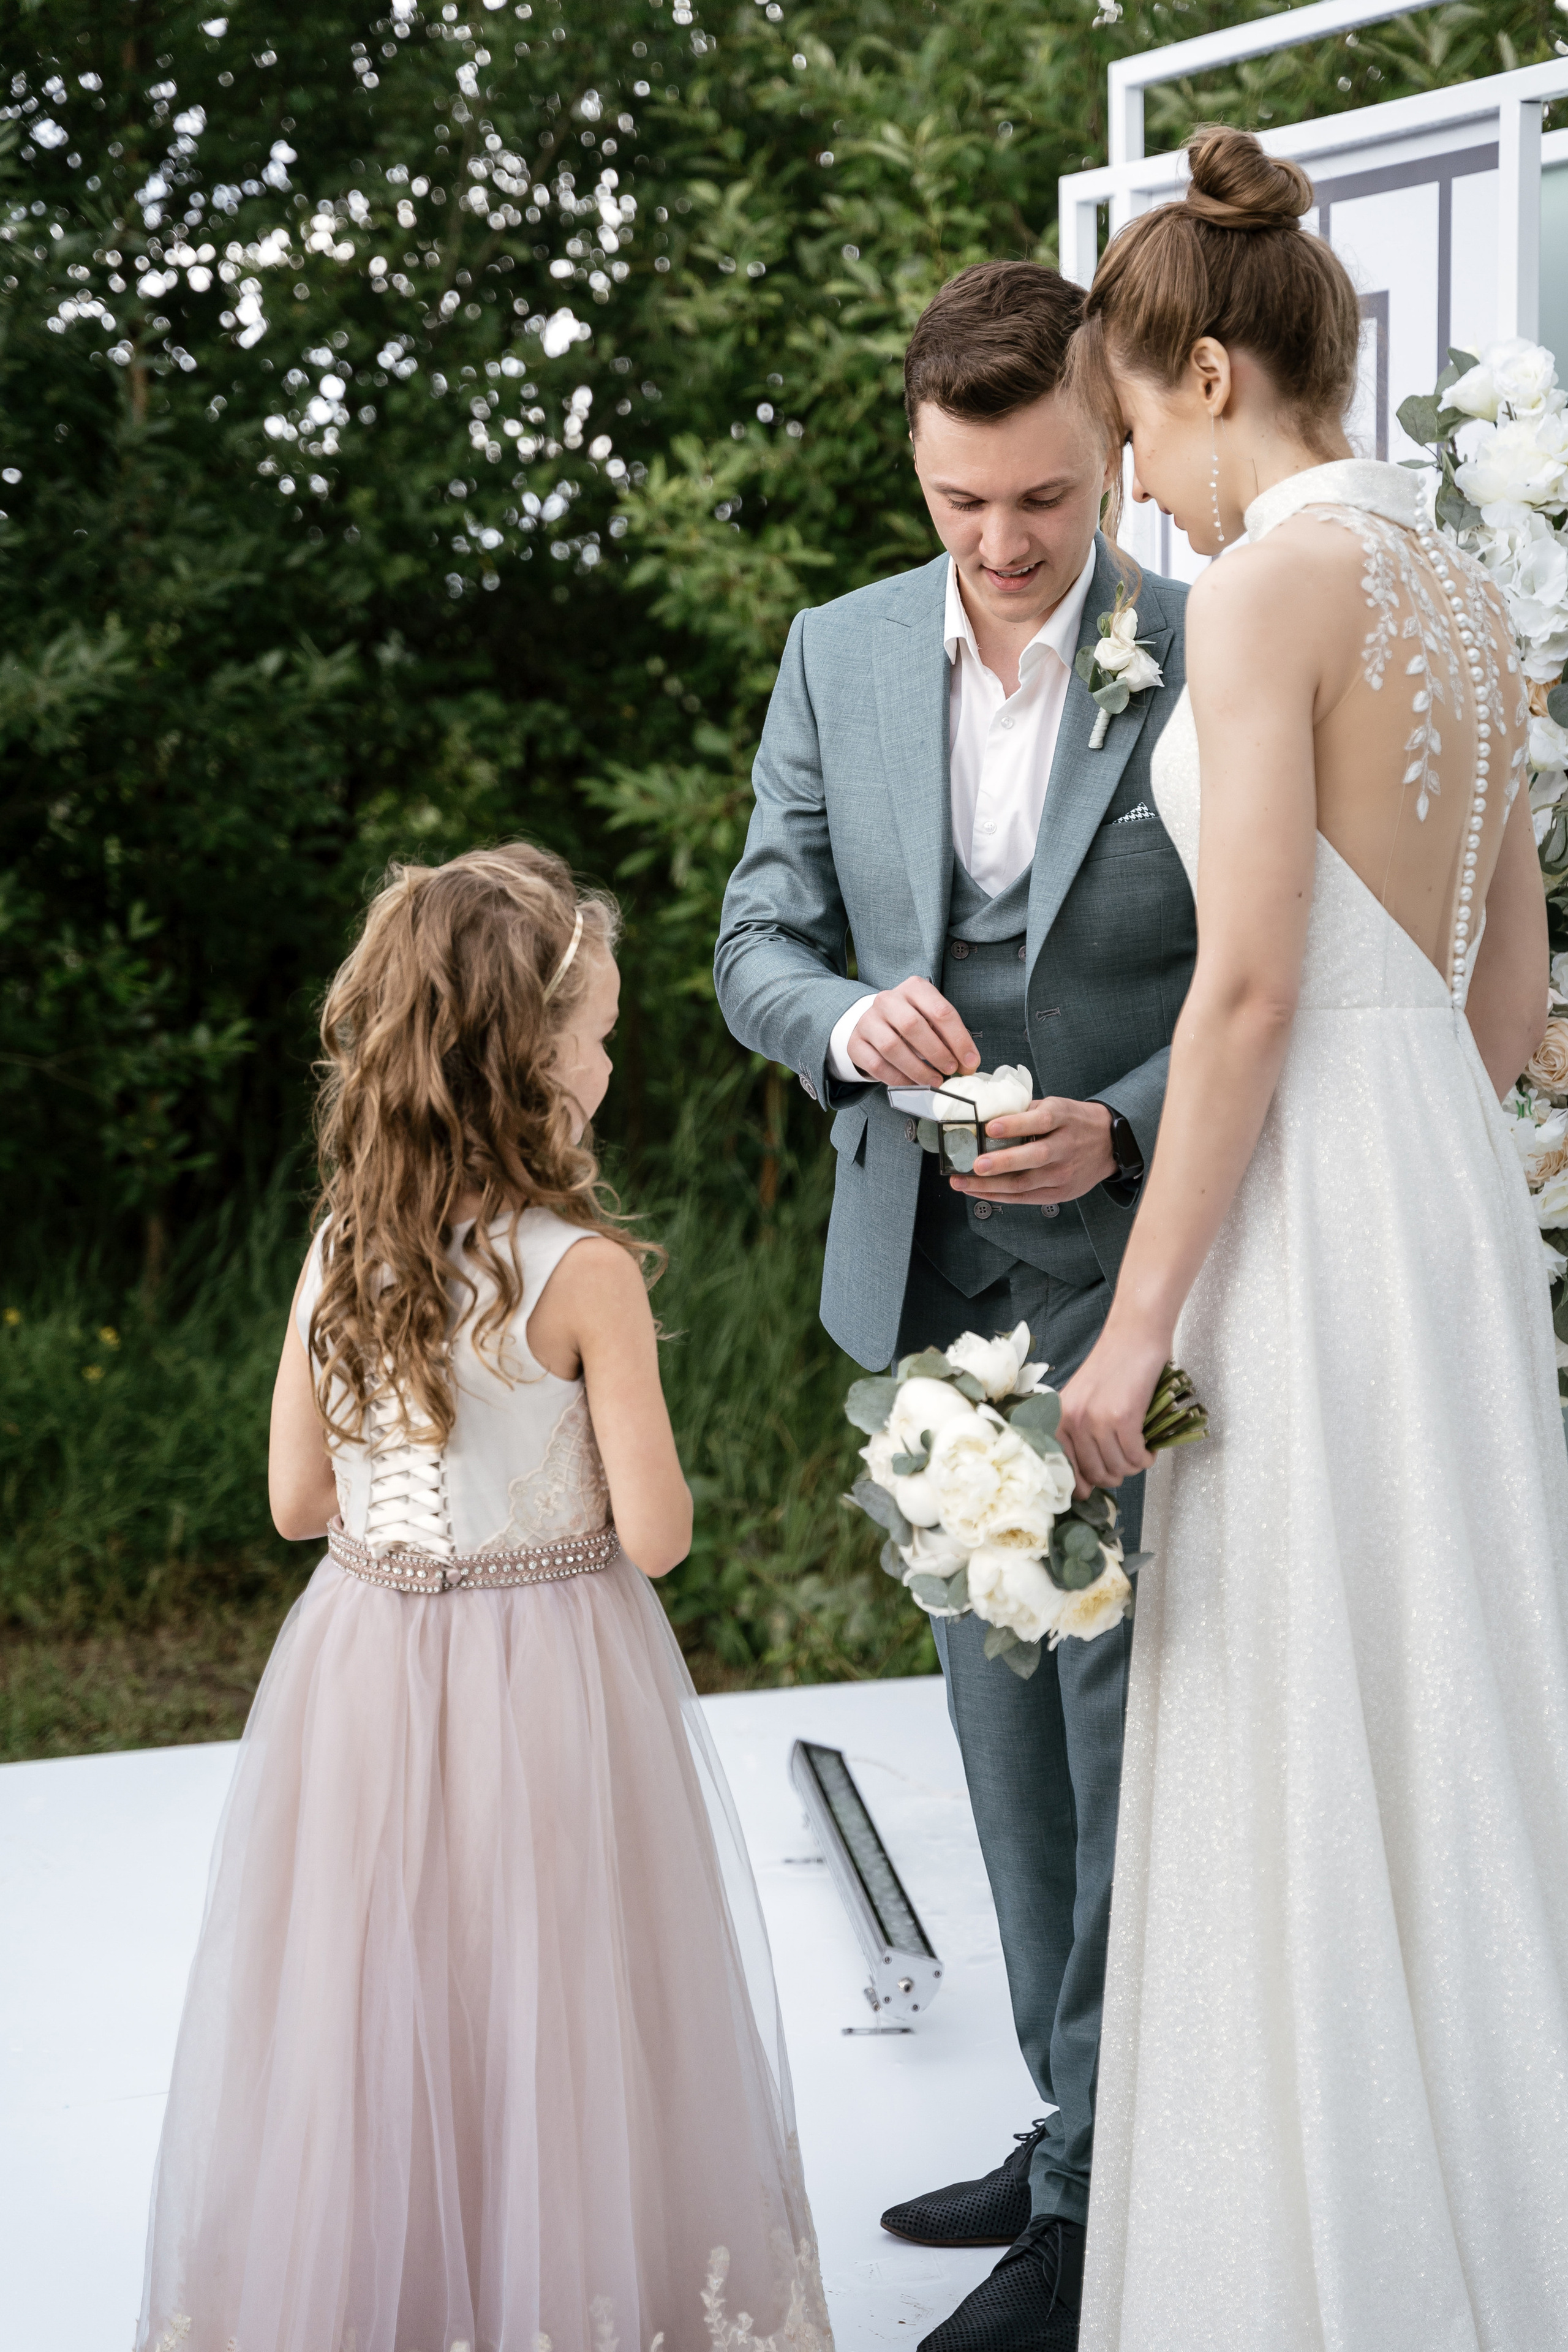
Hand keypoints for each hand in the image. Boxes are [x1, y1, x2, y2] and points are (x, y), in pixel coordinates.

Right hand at [847, 978, 979, 1087]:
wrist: (875, 1023)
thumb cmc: (911, 1021)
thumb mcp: (932, 1020)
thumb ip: (949, 1038)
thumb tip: (968, 1064)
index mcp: (914, 988)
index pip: (940, 1011)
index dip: (959, 1040)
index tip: (970, 1062)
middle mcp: (888, 1000)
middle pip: (912, 1026)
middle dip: (937, 1052)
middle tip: (950, 1070)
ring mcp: (868, 1020)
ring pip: (892, 1047)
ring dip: (917, 1069)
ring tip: (934, 1081)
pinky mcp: (856, 1043)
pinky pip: (876, 1065)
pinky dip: (898, 1078)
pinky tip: (913, 1084)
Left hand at [949, 1098, 1115, 1205]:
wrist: (1110, 1144)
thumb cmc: (1074, 1122)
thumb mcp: (1056, 1106)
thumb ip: (1025, 1111)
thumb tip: (986, 1114)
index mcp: (1063, 1118)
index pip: (1039, 1121)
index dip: (1014, 1125)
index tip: (990, 1128)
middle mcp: (1065, 1147)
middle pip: (1034, 1157)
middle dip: (1002, 1162)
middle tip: (976, 1164)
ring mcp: (1064, 1173)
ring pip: (1025, 1183)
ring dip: (990, 1185)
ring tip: (962, 1182)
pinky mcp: (1061, 1193)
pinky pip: (1026, 1197)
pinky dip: (1000, 1196)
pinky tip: (979, 1192)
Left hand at [1057, 1323, 1169, 1495]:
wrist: (1133, 1335)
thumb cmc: (1112, 1367)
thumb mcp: (1082, 1399)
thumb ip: (1078, 1434)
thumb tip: (1085, 1484)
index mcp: (1058, 1417)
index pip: (1064, 1469)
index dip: (1083, 1485)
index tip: (1095, 1487)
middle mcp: (1072, 1420)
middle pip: (1095, 1474)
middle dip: (1115, 1475)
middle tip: (1126, 1462)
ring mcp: (1096, 1420)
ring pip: (1117, 1469)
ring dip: (1132, 1467)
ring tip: (1139, 1453)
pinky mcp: (1122, 1417)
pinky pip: (1135, 1457)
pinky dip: (1145, 1458)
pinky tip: (1149, 1449)